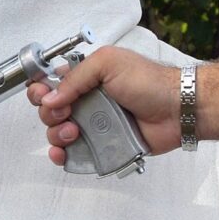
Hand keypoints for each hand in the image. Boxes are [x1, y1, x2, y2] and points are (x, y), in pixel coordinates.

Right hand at [26, 46, 181, 164]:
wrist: (178, 110)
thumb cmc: (149, 81)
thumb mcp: (108, 64)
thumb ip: (75, 78)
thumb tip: (49, 98)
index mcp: (83, 79)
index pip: (49, 84)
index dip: (40, 91)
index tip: (44, 96)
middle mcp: (85, 102)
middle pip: (48, 111)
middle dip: (49, 114)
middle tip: (67, 113)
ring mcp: (92, 125)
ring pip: (56, 134)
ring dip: (56, 134)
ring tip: (75, 132)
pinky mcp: (101, 146)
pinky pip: (74, 154)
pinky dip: (62, 155)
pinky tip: (63, 153)